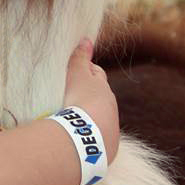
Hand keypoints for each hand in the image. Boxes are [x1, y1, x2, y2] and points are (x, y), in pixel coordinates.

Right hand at [61, 38, 119, 163]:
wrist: (86, 137)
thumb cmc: (80, 101)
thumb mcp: (77, 76)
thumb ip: (80, 58)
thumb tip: (86, 39)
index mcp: (104, 89)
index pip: (97, 74)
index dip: (86, 71)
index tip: (75, 72)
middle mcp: (111, 107)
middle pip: (101, 96)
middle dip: (90, 93)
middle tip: (73, 93)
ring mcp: (111, 127)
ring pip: (101, 115)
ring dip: (90, 114)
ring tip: (74, 116)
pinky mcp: (106, 145)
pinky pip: (98, 134)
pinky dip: (90, 131)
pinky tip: (79, 133)